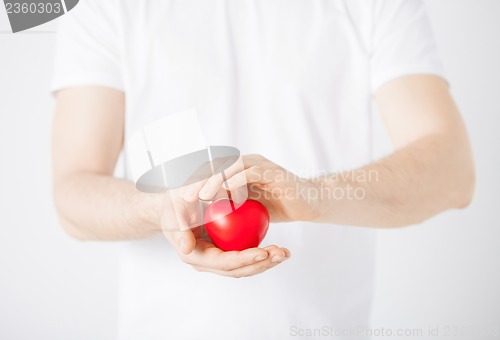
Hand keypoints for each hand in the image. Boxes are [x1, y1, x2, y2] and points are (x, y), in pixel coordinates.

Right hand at [159, 188, 290, 277]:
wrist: (172, 207)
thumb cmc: (172, 208)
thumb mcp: (174, 215)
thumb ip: (179, 230)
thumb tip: (186, 248)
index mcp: (196, 257)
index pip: (225, 262)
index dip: (245, 259)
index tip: (264, 251)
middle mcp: (208, 263)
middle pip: (239, 269)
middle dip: (262, 264)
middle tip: (281, 254)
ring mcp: (218, 258)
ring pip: (246, 266)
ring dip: (267, 261)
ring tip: (285, 253)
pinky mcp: (226, 251)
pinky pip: (246, 255)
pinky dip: (262, 254)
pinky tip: (278, 248)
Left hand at [185, 154, 320, 222]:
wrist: (309, 203)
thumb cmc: (280, 205)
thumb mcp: (250, 206)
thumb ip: (232, 205)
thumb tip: (209, 216)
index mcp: (241, 170)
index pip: (214, 172)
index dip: (197, 183)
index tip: (182, 199)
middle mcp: (249, 163)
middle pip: (218, 167)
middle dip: (199, 180)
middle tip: (185, 196)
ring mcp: (261, 165)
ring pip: (232, 167)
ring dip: (214, 180)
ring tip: (201, 196)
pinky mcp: (272, 172)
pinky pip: (251, 172)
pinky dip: (237, 180)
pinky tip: (225, 192)